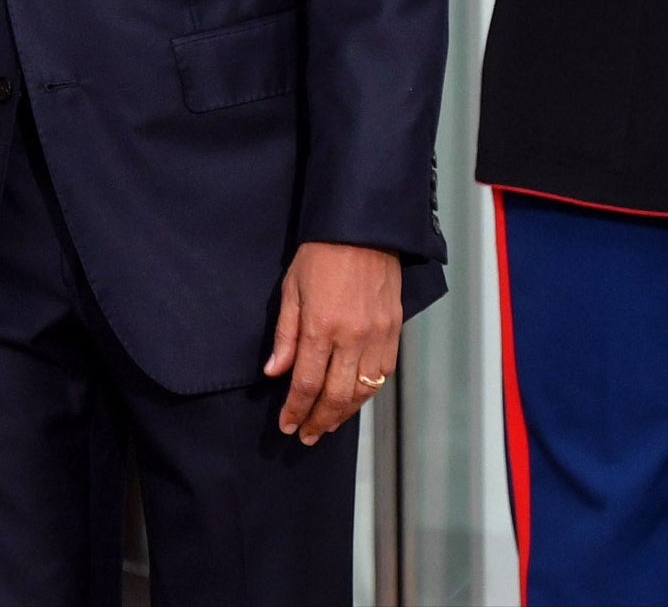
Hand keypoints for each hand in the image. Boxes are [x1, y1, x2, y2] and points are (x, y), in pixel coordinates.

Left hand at [264, 242, 402, 444]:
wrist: (363, 231)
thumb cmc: (320, 254)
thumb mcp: (291, 289)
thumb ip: (285, 336)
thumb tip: (273, 372)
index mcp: (321, 327)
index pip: (306, 383)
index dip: (296, 409)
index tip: (288, 425)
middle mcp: (351, 338)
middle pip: (335, 396)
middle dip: (319, 420)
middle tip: (306, 435)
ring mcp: (376, 337)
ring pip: (362, 392)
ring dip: (343, 414)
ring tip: (327, 425)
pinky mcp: (394, 332)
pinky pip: (382, 375)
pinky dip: (367, 394)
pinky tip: (354, 400)